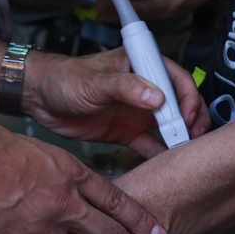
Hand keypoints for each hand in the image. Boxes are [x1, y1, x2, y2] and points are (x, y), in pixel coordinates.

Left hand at [22, 49, 209, 153]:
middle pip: (180, 103)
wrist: (39, 99)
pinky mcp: (127, 132)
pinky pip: (150, 145)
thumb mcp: (95, 80)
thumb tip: (157, 97)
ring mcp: (137, 112)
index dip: (188, 97)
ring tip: (187, 156)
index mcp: (140, 66)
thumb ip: (125, 86)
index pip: (176, 78)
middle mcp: (144, 89)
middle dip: (192, 120)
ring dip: (180, 139)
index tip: (187, 116)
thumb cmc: (65, 78)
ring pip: (169, 126)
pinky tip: (167, 167)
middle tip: (195, 138)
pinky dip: (161, 155)